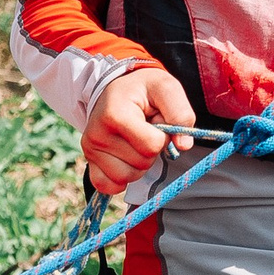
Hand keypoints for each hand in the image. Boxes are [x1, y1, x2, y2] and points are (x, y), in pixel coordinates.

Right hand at [81, 67, 194, 195]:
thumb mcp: (166, 88)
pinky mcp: (89, 161)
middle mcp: (98, 133)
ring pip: (127, 177)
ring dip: (139, 165)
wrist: (114, 89)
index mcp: (115, 114)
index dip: (162, 137)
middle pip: (141, 163)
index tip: (155, 122)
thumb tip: (184, 145)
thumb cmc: (143, 89)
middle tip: (144, 130)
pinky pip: (108, 186)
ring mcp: (90, 149)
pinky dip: (122, 179)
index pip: (152, 145)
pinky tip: (125, 159)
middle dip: (151, 151)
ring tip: (134, 142)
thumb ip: (181, 113)